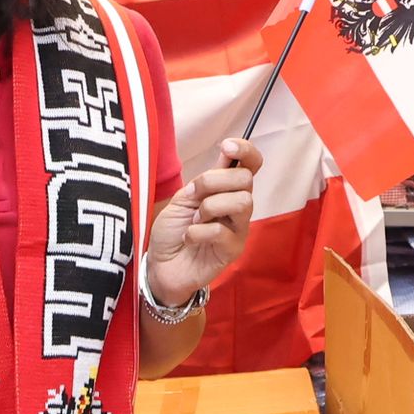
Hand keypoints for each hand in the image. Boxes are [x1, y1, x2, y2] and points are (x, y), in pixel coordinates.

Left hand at [145, 136, 258, 311]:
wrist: (161, 266)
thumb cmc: (172, 231)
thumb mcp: (182, 199)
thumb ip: (203, 181)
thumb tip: (226, 155)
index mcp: (226, 189)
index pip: (251, 164)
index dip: (246, 150)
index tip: (226, 147)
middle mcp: (238, 206)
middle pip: (246, 179)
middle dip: (213, 181)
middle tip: (194, 197)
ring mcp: (239, 228)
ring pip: (242, 202)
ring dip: (210, 207)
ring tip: (194, 220)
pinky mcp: (234, 250)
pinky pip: (221, 230)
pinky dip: (197, 232)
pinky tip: (189, 239)